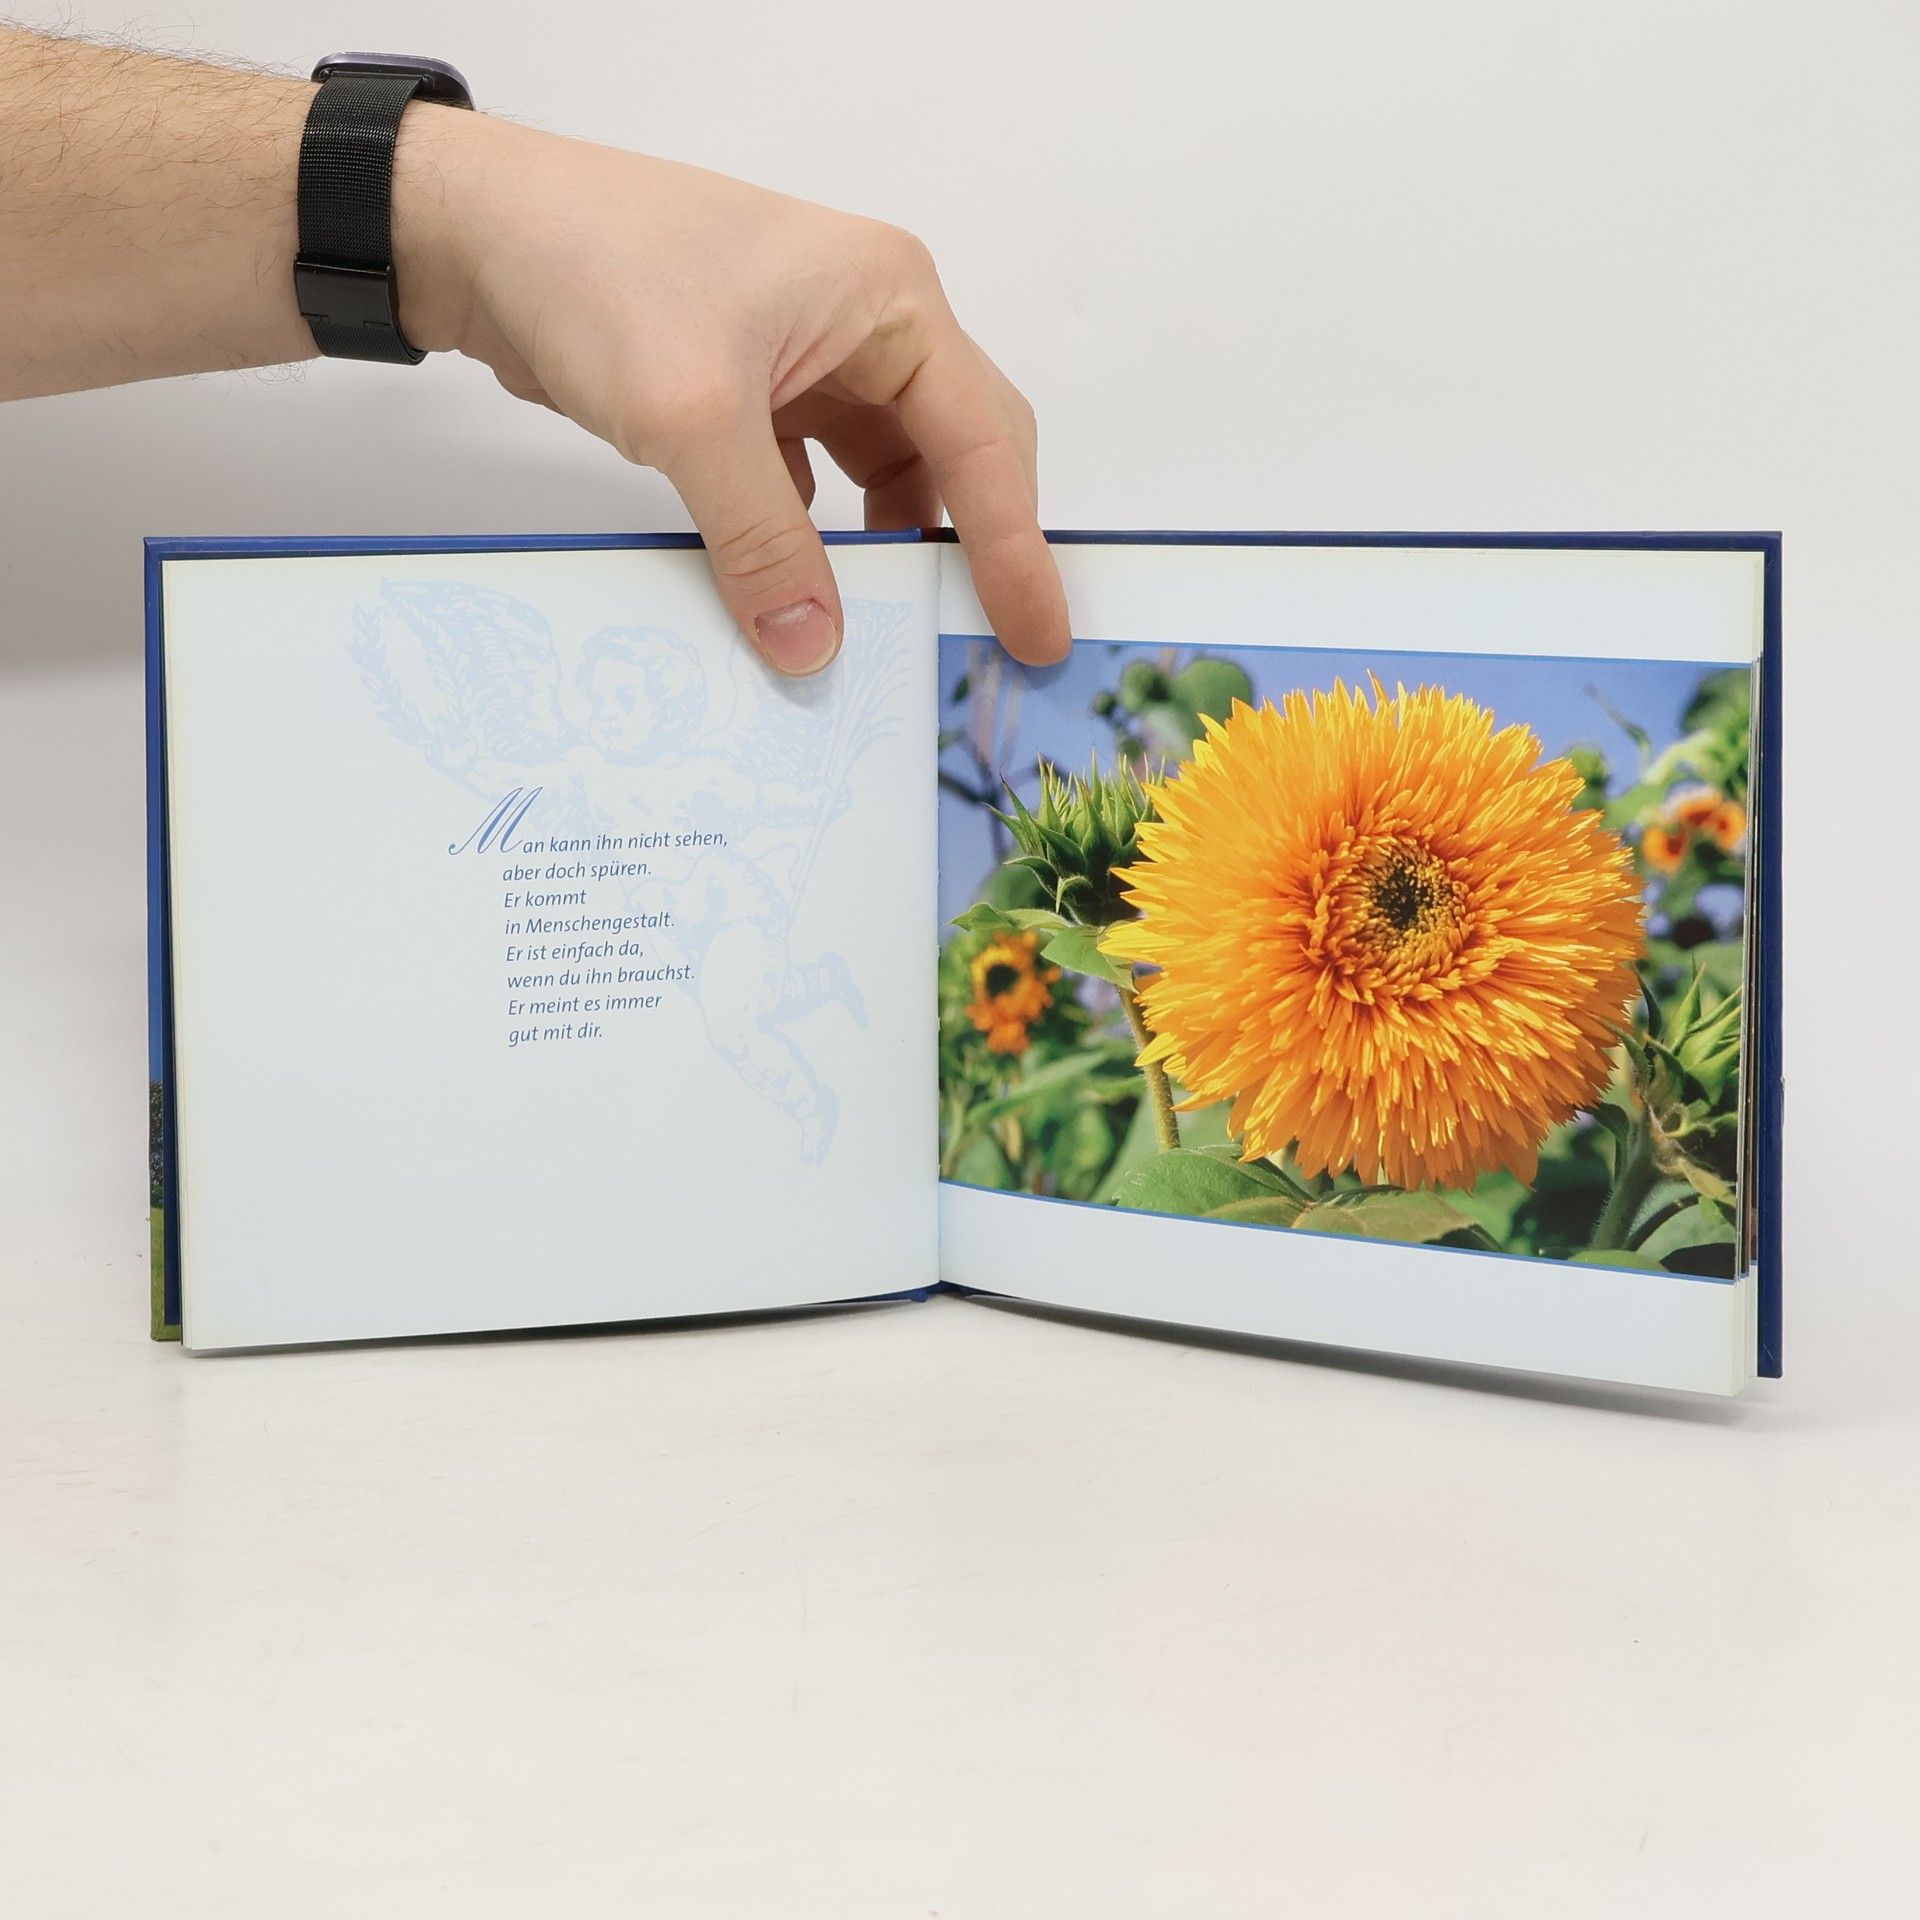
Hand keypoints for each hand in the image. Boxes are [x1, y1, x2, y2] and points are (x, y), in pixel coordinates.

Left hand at [395, 111, 1069, 677]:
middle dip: (971, 546)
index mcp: (886, 299)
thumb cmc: (592, 268)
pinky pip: (812, 486)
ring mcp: (809, 359)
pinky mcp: (754, 394)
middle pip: (954, 454)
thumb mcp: (692, 417)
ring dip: (885, 550)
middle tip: (986, 640)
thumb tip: (814, 649)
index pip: (981, 440)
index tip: (1037, 632)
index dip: (1016, 546)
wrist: (473, 233)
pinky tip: (800, 593)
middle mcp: (864, 324)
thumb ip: (763, 541)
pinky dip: (812, 543)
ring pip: (884, 475)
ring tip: (892, 629)